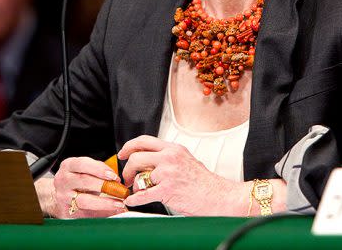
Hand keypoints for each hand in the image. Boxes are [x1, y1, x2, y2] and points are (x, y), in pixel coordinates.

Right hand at [37, 156, 126, 217]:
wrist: (62, 192)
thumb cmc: (78, 178)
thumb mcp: (86, 169)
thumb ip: (100, 171)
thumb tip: (117, 180)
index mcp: (68, 165)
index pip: (83, 164)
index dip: (99, 169)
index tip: (113, 176)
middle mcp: (63, 180)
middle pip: (83, 181)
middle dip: (104, 186)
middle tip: (119, 191)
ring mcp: (63, 196)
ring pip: (83, 200)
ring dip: (104, 203)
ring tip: (118, 204)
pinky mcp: (65, 211)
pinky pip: (84, 214)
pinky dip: (99, 214)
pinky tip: (110, 213)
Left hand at [118, 135, 244, 215]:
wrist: (218, 196)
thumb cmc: (204, 183)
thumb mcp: (186, 161)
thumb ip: (168, 159)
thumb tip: (149, 163)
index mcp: (174, 149)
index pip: (145, 141)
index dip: (129, 146)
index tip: (123, 153)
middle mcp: (170, 157)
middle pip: (136, 157)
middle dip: (127, 169)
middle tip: (127, 178)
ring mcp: (168, 173)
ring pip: (139, 176)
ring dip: (134, 186)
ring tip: (136, 191)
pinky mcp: (167, 189)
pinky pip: (143, 194)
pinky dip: (135, 199)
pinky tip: (133, 201)